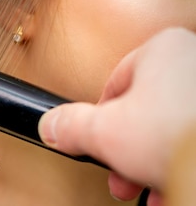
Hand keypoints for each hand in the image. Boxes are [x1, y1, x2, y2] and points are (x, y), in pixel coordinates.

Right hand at [37, 28, 195, 204]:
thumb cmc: (177, 135)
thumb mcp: (103, 132)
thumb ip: (72, 125)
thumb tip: (53, 125)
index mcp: (162, 48)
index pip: (112, 85)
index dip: (98, 121)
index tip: (95, 143)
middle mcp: (191, 60)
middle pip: (145, 112)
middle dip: (127, 150)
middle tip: (121, 173)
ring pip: (171, 130)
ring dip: (152, 162)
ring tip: (148, 187)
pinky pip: (191, 141)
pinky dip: (180, 164)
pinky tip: (171, 186)